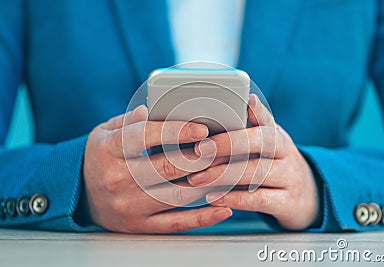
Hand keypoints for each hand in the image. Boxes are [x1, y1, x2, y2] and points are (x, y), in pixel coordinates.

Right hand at [83, 105, 231, 232]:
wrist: (80, 194)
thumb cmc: (100, 157)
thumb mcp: (104, 133)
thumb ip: (127, 121)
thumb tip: (148, 110)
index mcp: (108, 150)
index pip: (144, 137)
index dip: (175, 131)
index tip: (201, 129)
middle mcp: (118, 179)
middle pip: (166, 167)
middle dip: (199, 157)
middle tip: (221, 147)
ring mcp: (130, 206)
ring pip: (177, 196)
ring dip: (208, 183)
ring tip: (228, 170)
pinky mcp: (140, 226)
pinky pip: (176, 223)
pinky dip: (203, 218)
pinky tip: (223, 208)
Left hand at [188, 94, 320, 229]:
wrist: (309, 196)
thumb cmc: (274, 165)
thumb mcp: (266, 146)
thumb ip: (245, 134)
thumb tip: (208, 120)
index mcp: (277, 135)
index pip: (267, 119)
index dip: (257, 110)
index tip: (244, 101)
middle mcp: (285, 153)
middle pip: (262, 142)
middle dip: (229, 143)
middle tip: (201, 149)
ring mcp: (289, 177)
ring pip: (258, 172)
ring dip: (224, 174)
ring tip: (199, 177)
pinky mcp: (287, 203)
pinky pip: (260, 200)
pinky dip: (235, 199)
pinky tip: (214, 197)